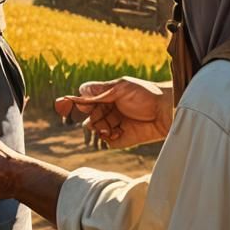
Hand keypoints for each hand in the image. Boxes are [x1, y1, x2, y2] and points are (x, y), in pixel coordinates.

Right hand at [55, 76, 172, 148]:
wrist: (167, 111)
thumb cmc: (147, 94)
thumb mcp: (122, 87)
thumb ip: (100, 90)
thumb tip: (80, 90)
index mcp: (105, 96)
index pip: (82, 101)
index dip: (71, 103)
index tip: (61, 106)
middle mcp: (107, 111)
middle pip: (86, 117)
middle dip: (90, 117)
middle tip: (97, 117)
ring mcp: (113, 125)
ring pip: (95, 130)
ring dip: (99, 128)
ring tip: (109, 126)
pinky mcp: (121, 139)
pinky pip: (107, 142)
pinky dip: (109, 138)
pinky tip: (118, 132)